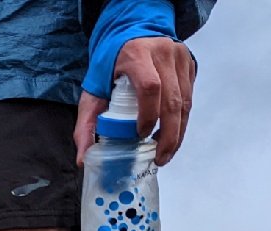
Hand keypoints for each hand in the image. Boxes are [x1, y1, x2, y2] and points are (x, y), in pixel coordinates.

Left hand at [74, 36, 196, 166]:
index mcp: (136, 55)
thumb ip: (86, 124)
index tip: (141, 135)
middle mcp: (163, 54)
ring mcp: (179, 58)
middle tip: (160, 158)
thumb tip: (82, 159)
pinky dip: (181, 120)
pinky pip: (189, 98)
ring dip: (178, 132)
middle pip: (172, 100)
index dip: (148, 115)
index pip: (150, 87)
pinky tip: (171, 134)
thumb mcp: (93, 91)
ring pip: (185, 102)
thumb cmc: (110, 65)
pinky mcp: (189, 65)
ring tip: (166, 153)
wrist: (132, 31)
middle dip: (168, 135)